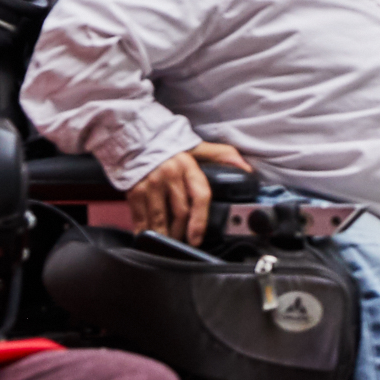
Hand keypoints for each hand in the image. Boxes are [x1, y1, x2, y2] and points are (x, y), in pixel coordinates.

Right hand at [125, 140, 252, 242]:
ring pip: (159, 218)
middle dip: (182, 232)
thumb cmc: (168, 145)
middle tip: (184, 243)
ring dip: (164, 235)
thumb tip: (246, 169)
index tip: (197, 238)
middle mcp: (169, 175)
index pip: (200, 196)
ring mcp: (150, 184)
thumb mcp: (196, 146)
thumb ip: (221, 155)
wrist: (135, 135)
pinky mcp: (133, 190)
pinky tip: (147, 237)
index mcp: (188, 166)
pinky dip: (143, 229)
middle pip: (180, 212)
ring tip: (168, 244)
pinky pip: (139, 216)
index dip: (200, 221)